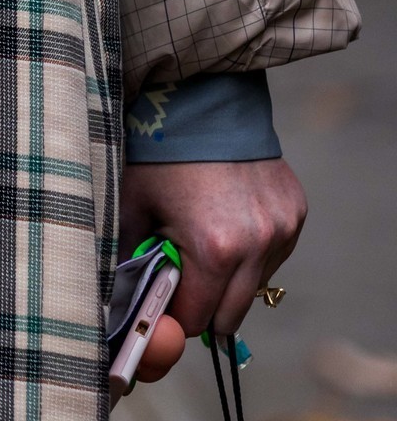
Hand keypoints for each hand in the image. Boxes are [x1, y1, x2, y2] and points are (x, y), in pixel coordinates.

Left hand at [119, 157, 306, 383]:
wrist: (203, 100)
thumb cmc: (159, 154)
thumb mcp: (131, 208)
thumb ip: (129, 263)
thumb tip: (124, 305)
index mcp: (214, 250)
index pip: (196, 320)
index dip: (175, 313)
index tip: (163, 296)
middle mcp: (257, 246)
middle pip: (231, 316)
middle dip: (204, 305)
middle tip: (183, 276)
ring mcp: (282, 230)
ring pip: (255, 288)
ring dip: (232, 279)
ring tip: (206, 237)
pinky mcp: (296, 214)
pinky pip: (273, 256)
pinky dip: (252, 252)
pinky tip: (229, 220)